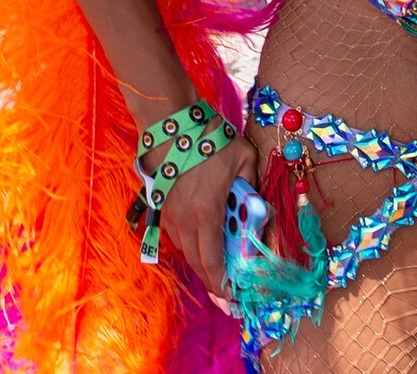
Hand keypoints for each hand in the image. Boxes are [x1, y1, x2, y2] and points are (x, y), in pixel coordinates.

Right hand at [152, 133, 255, 299]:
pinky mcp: (161, 205)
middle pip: (197, 263)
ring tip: (217, 269)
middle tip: (228, 292)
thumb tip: (255, 205)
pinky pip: (177, 236)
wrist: (170, 120)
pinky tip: (201, 242)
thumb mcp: (243, 157)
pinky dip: (190, 245)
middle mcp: (184, 220)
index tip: (234, 295)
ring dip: (201, 263)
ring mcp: (170, 214)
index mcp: (207, 212)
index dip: (223, 284)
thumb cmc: (208, 137)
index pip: (213, 262)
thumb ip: (251, 185)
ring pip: (185, 251)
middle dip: (213, 281)